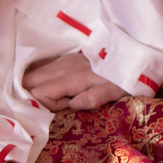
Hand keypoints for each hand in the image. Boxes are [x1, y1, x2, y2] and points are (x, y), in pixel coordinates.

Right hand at [22, 52, 137, 111]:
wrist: (133, 54)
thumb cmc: (124, 77)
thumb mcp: (114, 91)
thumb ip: (93, 98)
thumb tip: (72, 105)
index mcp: (72, 77)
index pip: (39, 92)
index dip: (45, 105)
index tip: (64, 108)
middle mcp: (62, 67)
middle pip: (28, 80)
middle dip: (32, 96)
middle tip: (51, 106)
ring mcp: (63, 61)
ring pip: (33, 73)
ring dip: (36, 87)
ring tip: (53, 98)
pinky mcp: (66, 59)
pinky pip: (43, 67)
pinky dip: (41, 79)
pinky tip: (53, 88)